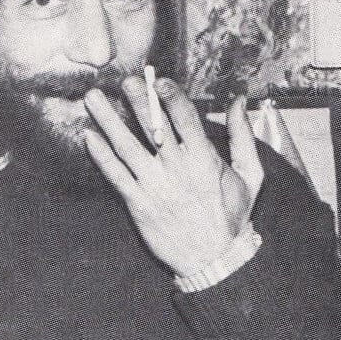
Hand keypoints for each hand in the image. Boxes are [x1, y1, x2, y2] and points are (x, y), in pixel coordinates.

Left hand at [83, 77, 263, 276]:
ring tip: (93, 99)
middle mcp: (177, 169)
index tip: (159, 81)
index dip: (171, 98)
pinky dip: (101, 156)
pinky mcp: (138, 204)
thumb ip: (243, 136)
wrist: (214, 259)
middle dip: (138, 101)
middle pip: (153, 128)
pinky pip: (115, 176)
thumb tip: (239, 101)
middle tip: (125, 81)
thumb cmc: (233, 215)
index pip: (186, 119)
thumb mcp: (251, 175)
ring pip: (127, 147)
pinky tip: (89, 137)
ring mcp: (154, 187)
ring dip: (109, 120)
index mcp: (204, 160)